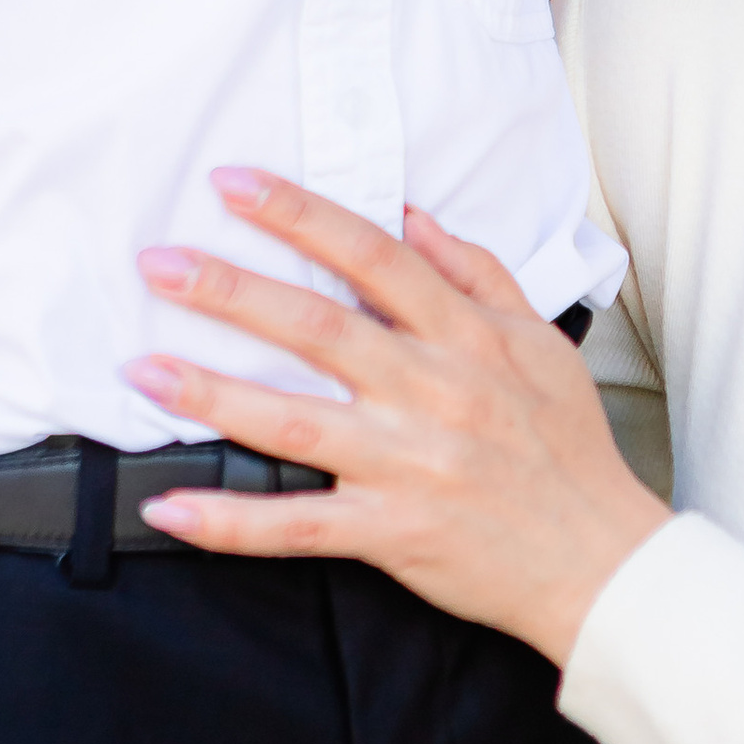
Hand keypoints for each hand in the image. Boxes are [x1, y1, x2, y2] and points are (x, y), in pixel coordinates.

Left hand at [125, 173, 668, 664]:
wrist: (601, 557)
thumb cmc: (569, 448)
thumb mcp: (541, 341)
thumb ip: (477, 273)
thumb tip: (413, 216)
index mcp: (467, 337)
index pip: (374, 257)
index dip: (301, 215)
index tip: (236, 185)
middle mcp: (433, 391)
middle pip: (319, 327)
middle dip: (232, 290)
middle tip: (160, 264)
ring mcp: (409, 464)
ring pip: (295, 421)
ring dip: (212, 394)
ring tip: (142, 369)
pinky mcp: (392, 532)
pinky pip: (297, 527)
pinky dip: (231, 522)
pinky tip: (170, 508)